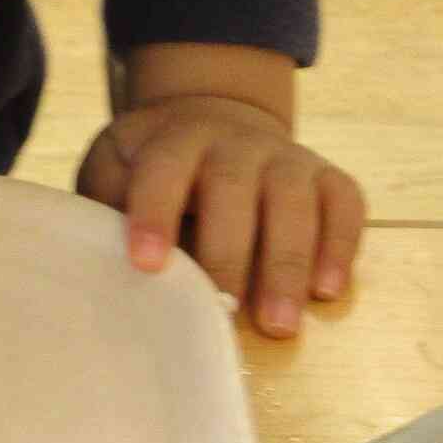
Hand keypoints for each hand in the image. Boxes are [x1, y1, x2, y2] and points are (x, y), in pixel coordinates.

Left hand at [78, 94, 365, 338]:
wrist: (216, 118)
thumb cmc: (154, 165)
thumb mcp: (116, 166)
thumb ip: (108, 203)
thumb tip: (98, 259)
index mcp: (176, 139)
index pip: (163, 170)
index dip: (155, 214)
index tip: (148, 265)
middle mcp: (235, 141)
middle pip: (234, 189)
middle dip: (229, 253)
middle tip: (224, 312)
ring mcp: (285, 157)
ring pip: (293, 200)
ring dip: (287, 263)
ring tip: (278, 324)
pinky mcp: (327, 177)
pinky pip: (344, 205)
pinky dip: (340, 246)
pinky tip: (327, 291)